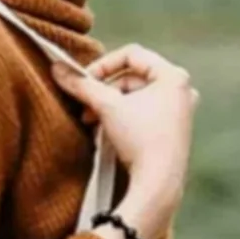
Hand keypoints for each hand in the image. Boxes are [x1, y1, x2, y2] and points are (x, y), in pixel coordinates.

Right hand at [48, 44, 196, 236]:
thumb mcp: (107, 107)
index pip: (131, 54)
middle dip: (104, 90)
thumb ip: (82, 85)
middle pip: (132, 76)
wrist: (158, 185)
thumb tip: (57, 68)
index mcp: (174, 76)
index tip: (84, 80)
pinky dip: (123, 116)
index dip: (103, 64)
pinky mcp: (174, 129)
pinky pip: (143, 111)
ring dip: (109, 105)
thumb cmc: (140, 140)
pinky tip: (106, 130)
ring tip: (91, 120)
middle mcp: (182, 89)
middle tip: (84, 105)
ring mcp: (180, 110)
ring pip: (135, 95)